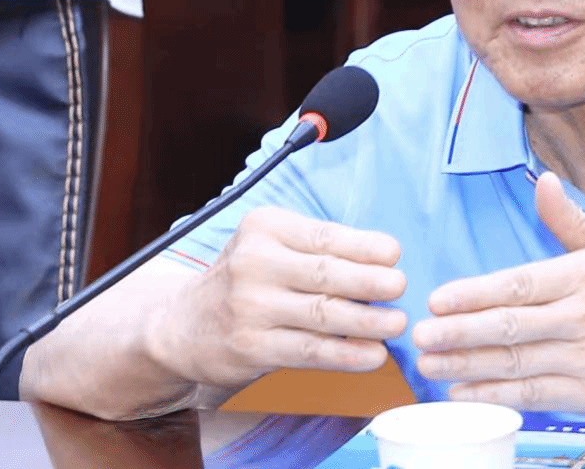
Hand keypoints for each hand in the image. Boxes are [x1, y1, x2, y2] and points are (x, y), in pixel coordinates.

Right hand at [152, 206, 407, 387]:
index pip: (323, 236)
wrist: (182, 326)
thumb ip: (318, 248)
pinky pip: (310, 351)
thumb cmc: (246, 279)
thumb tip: (385, 259)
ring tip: (398, 324)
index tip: (395, 254)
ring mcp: (250, 308)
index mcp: (264, 228)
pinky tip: (374, 356)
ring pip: (322, 315)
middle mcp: (254, 264)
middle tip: (402, 287)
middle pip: (325, 274)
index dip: (363, 246)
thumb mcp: (271, 246)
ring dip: (367, 321)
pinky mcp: (252, 348)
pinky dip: (346, 354)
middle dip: (369, 281)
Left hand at [412, 172, 584, 416]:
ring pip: (518, 363)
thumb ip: (569, 219)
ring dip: (467, 365)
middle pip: (512, 326)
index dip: (476, 294)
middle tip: (420, 334)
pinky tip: (464, 390)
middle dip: (460, 332)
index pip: (520, 285)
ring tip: (429, 363)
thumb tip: (543, 180)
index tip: (439, 298)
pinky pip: (535, 395)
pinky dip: (496, 395)